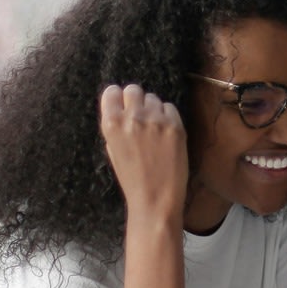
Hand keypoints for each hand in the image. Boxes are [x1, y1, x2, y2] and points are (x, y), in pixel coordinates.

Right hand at [99, 84, 187, 223]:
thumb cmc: (131, 178)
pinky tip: (166, 133)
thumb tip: (120, 107)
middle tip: (140, 115)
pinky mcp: (175, 125)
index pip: (112, 92)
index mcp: (111, 124)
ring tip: (154, 128)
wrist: (155, 198)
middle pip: (134, 89)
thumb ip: (115, 127)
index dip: (118, 98)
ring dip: (153, 108)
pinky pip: (170, 108)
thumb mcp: (113, 150)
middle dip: (136, 100)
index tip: (123, 105)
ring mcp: (155, 120)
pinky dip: (168, 116)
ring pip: (153, 98)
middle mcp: (132, 117)